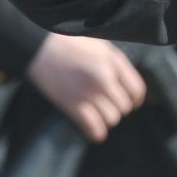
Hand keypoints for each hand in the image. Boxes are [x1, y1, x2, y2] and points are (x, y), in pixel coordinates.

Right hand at [25, 33, 147, 143]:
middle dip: (117, 108)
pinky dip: (96, 132)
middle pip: (125, 107)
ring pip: (112, 119)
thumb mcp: (99, 45)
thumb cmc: (68, 43)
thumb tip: (126, 83)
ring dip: (106, 119)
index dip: (134, 99)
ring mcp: (89, 92)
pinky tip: (94, 130)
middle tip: (107, 105)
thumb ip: (115, 63)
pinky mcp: (73, 105)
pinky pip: (94, 128)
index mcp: (113, 61)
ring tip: (98, 113)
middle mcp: (105, 78)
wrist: (38, 47)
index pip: (137, 90)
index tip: (129, 101)